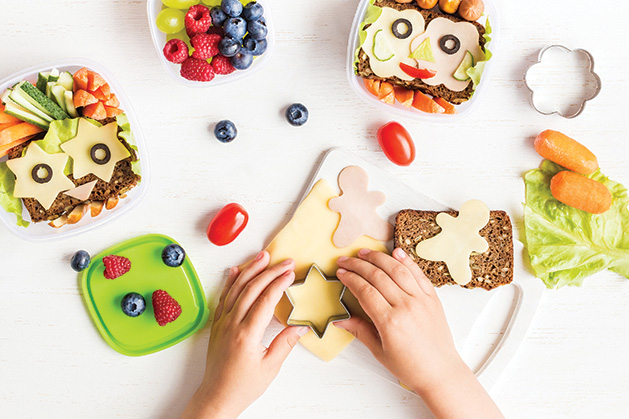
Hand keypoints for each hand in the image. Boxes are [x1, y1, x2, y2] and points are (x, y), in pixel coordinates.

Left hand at [182, 251, 307, 418]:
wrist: (217, 396)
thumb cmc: (243, 386)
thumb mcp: (270, 367)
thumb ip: (285, 343)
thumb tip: (301, 325)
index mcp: (246, 335)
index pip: (265, 301)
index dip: (279, 283)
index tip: (290, 272)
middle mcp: (232, 325)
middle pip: (251, 289)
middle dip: (269, 271)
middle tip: (284, 261)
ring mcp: (222, 323)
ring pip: (236, 289)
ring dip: (250, 270)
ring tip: (262, 256)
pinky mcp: (217, 325)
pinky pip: (224, 297)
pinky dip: (230, 282)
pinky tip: (236, 271)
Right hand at [336, 248, 502, 418]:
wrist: (440, 372)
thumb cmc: (410, 366)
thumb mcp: (379, 351)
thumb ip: (359, 330)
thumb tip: (339, 319)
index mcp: (390, 322)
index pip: (365, 291)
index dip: (350, 278)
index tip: (341, 272)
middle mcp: (406, 306)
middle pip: (377, 276)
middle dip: (358, 265)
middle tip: (345, 259)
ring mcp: (421, 300)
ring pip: (397, 269)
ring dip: (379, 257)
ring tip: (365, 252)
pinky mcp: (432, 298)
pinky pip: (418, 274)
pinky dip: (406, 261)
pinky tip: (396, 252)